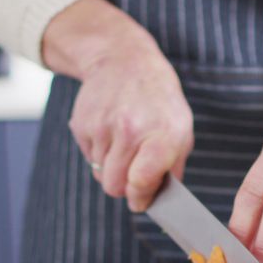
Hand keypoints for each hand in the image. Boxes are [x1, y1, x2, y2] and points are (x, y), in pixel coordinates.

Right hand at [43, 0, 193, 211]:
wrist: (124, 61)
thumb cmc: (159, 101)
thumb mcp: (181, 128)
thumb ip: (173, 167)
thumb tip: (158, 201)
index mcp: (162, 133)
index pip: (141, 181)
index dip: (140, 198)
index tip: (141, 200)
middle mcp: (131, 129)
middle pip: (115, 186)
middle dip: (124, 187)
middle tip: (133, 174)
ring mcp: (103, 126)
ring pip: (100, 174)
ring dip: (112, 167)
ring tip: (124, 143)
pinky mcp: (82, 124)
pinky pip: (89, 157)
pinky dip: (100, 152)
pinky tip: (111, 131)